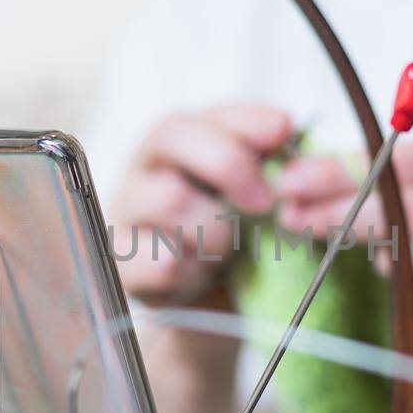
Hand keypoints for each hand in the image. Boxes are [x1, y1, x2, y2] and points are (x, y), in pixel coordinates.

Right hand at [106, 104, 291, 304]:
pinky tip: (198, 271)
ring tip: (225, 250)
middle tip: (263, 201)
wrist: (198, 297)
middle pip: (170, 135)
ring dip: (214, 228)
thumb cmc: (227, 233)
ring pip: (169, 197)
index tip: (283, 130)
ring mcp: (125, 212)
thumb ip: (266, 162)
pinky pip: (162, 258)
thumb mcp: (248, 193)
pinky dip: (192, 269)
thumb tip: (289, 133)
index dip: (247, 120)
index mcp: (177, 143)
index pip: (205, 114)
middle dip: (228, 163)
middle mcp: (143, 168)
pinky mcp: (123, 261)